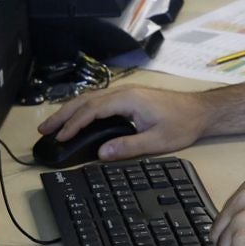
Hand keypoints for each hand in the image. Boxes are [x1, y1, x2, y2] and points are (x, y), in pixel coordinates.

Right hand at [37, 86, 212, 159]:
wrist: (200, 111)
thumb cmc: (182, 124)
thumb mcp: (157, 141)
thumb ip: (128, 146)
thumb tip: (101, 153)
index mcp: (127, 100)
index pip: (92, 111)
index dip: (74, 125)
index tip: (60, 138)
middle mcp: (123, 92)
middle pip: (85, 101)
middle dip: (62, 115)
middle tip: (44, 130)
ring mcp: (124, 93)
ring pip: (89, 99)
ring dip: (69, 111)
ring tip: (52, 125)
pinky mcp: (127, 98)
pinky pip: (97, 101)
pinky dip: (81, 109)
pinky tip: (75, 118)